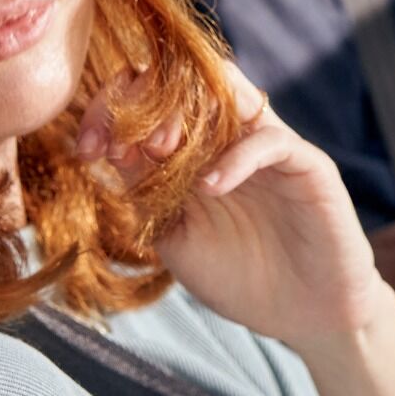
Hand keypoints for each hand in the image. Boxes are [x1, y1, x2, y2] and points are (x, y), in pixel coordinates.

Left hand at [75, 62, 383, 349]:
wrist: (307, 315)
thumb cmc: (242, 277)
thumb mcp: (176, 236)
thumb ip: (147, 194)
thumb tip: (108, 149)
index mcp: (196, 148)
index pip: (151, 100)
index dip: (113, 111)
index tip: (87, 148)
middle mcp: (232, 135)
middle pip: (186, 80)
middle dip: (143, 101)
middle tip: (119, 144)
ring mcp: (270, 144)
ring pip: (231, 91)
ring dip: (188, 113)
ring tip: (161, 149)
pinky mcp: (307, 164)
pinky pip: (270, 141)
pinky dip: (235, 158)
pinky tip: (210, 187)